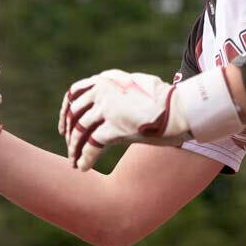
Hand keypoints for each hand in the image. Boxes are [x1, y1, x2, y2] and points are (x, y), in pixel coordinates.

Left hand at [60, 68, 244, 170]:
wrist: (181, 109)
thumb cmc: (165, 99)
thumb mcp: (137, 85)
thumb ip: (119, 89)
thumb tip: (109, 98)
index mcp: (106, 78)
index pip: (74, 92)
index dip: (66, 111)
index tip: (64, 125)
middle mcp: (103, 90)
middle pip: (75, 114)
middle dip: (68, 133)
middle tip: (69, 146)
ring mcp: (107, 108)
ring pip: (80, 131)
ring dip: (74, 149)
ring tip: (74, 161)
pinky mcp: (115, 127)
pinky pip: (92, 145)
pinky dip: (85, 158)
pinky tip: (83, 167)